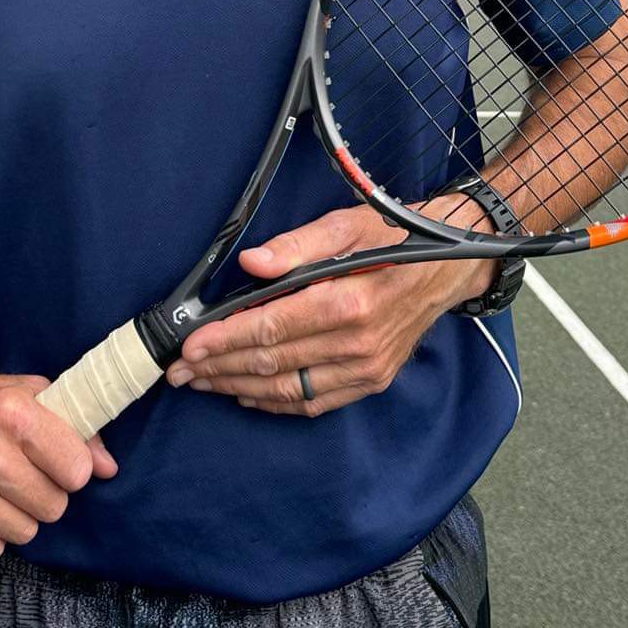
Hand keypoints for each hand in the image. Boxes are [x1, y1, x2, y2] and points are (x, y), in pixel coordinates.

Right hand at [0, 346, 117, 564]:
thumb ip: (66, 423)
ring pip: (24, 532)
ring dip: (16, 516)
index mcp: (10, 412)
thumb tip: (107, 465)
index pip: (75, 469)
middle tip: (24, 478)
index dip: (71, 469)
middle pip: (53, 506)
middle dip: (45, 494)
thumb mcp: (14, 392)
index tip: (58, 464)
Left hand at [164, 199, 496, 416]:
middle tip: (181, 370)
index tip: (190, 345)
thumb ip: (297, 244)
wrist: (447, 269)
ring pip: (288, 388)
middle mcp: (358, 342)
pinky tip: (245, 393)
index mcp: (350, 300)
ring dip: (238, 387)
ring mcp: (367, 368)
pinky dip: (275, 402)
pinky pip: (313, 401)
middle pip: (272, 362)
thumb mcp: (347, 225)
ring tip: (202, 382)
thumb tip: (253, 262)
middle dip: (219, 367)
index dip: (226, 338)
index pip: (272, 327)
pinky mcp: (372, 381)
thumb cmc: (393, 239)